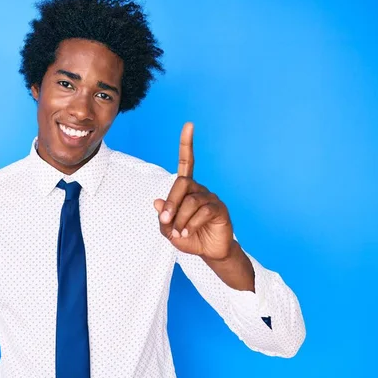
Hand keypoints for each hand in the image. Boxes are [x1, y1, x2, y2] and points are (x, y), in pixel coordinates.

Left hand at [153, 122, 234, 260]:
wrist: (209, 252)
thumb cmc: (189, 238)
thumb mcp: (169, 230)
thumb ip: (163, 217)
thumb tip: (158, 202)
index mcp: (187, 189)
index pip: (187, 162)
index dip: (187, 144)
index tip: (189, 125)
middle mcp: (199, 189)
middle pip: (182, 183)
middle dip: (172, 203)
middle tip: (166, 221)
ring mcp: (211, 198)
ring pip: (191, 201)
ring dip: (181, 219)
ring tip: (179, 233)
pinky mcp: (219, 209)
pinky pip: (203, 211)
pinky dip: (191, 224)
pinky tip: (188, 232)